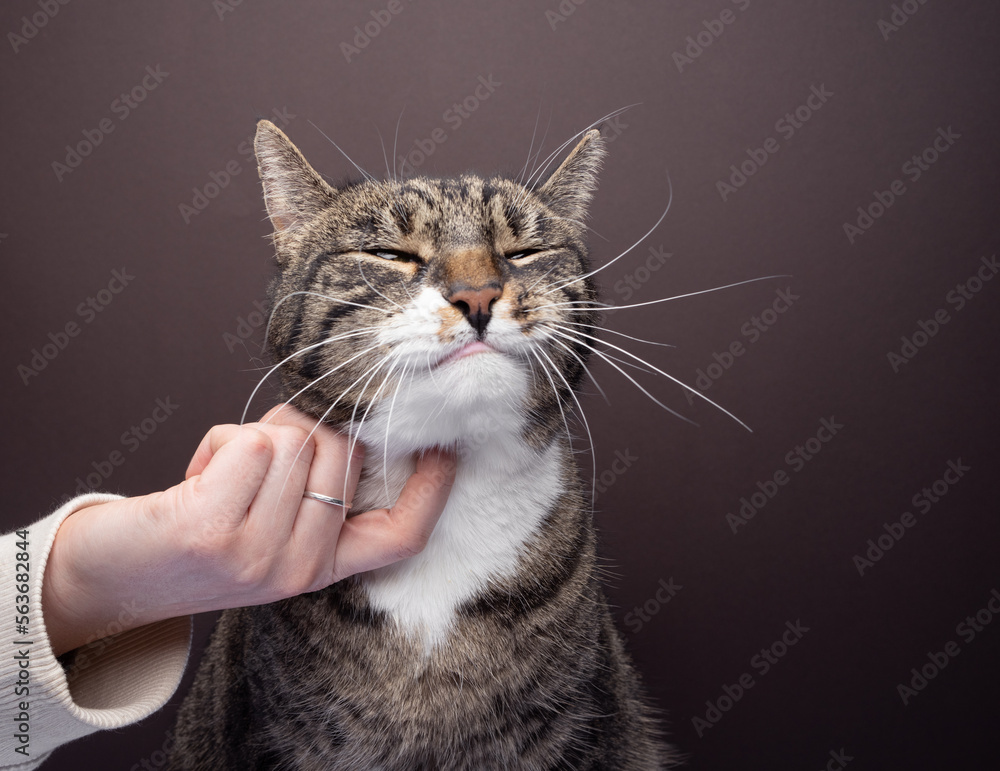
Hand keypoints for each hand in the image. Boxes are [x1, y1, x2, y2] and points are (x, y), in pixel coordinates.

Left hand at [42, 407, 454, 655]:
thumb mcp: (271, 523)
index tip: (446, 445)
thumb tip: (342, 414)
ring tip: (224, 471)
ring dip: (256, 434)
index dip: (434, 488)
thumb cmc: (198, 534)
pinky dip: (223, 439)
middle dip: (304, 426)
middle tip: (262, 448)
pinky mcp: (214, 532)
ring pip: (295, 441)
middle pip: (342, 454)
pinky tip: (199, 473)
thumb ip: (316, 482)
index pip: (401, 534)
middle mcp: (300, 570)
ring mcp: (259, 556)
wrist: (111, 578)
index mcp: (323, 566)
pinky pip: (252, 444)